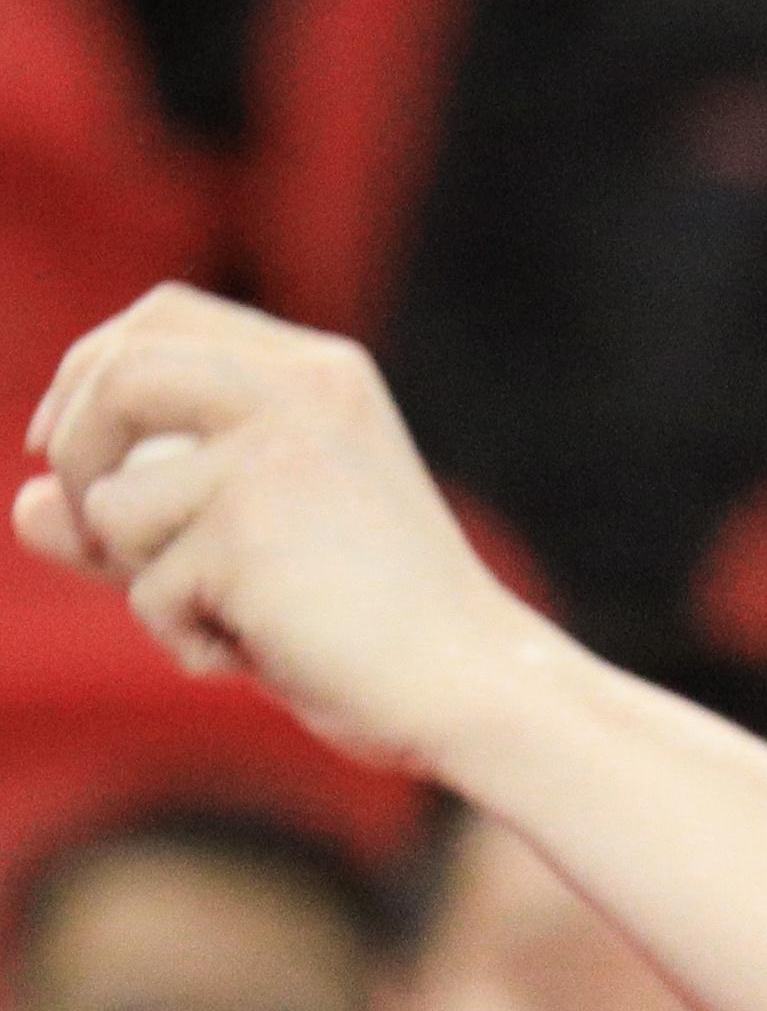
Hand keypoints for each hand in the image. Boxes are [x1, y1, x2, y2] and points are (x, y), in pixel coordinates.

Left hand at [15, 288, 536, 769]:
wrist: (477, 691)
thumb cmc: (380, 632)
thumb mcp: (257, 556)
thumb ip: (147, 519)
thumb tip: (25, 508)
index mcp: (320, 374)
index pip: (164, 319)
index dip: (93, 370)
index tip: (62, 443)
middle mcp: (298, 392)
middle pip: (121, 373)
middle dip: (74, 447)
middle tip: (80, 523)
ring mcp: (272, 457)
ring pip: (118, 503)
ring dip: (146, 581)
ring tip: (232, 626)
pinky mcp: (246, 530)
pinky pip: (148, 587)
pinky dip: (184, 638)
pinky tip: (258, 659)